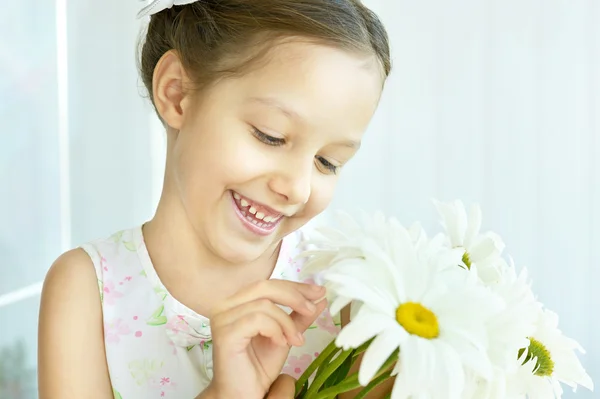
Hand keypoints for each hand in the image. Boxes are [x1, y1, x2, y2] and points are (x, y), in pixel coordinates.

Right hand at [206, 280, 326, 398]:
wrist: (243, 395)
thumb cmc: (258, 367)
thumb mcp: (285, 335)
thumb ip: (298, 316)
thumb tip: (319, 298)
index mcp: (237, 302)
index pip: (268, 284)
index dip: (295, 286)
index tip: (319, 291)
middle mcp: (226, 306)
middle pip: (265, 287)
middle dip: (294, 296)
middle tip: (312, 310)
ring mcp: (222, 318)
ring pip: (264, 304)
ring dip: (286, 322)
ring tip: (294, 340)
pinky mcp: (225, 334)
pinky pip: (257, 320)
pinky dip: (275, 330)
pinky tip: (280, 343)